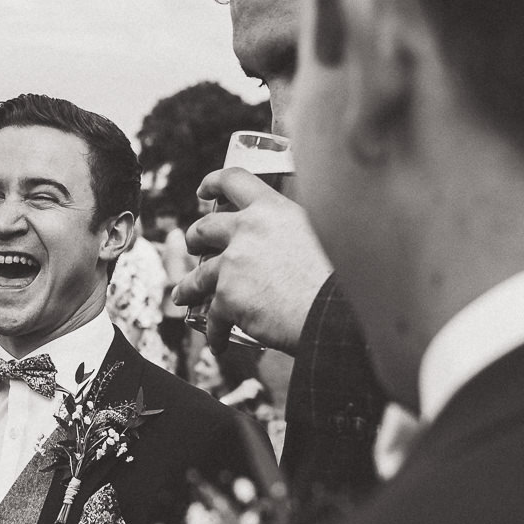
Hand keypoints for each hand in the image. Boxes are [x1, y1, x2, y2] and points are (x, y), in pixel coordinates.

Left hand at [174, 168, 332, 354]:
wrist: (337, 310)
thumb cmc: (339, 275)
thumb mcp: (320, 232)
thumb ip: (294, 229)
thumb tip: (290, 237)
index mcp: (272, 209)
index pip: (234, 181)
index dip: (213, 183)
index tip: (202, 192)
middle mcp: (247, 230)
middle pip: (204, 228)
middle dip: (194, 239)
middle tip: (194, 246)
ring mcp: (234, 264)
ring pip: (197, 276)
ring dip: (188, 288)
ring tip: (183, 296)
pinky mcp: (228, 297)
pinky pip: (213, 316)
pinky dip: (215, 332)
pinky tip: (219, 342)